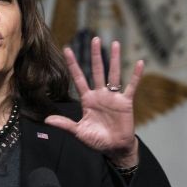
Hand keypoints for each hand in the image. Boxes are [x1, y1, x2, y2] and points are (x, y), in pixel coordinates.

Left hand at [45, 37, 142, 167]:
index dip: (73, 64)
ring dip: (114, 59)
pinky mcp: (125, 102)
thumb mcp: (79, 132)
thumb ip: (65, 124)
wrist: (114, 148)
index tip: (67, 49)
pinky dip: (136, 75)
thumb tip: (47, 120)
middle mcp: (100, 94)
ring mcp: (113, 97)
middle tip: (94, 38)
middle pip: (97, 70)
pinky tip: (139, 63)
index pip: (79, 78)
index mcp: (87, 100)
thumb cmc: (97, 141)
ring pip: (113, 74)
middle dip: (95, 55)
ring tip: (115, 43)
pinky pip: (131, 86)